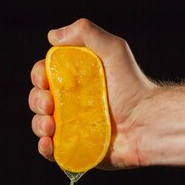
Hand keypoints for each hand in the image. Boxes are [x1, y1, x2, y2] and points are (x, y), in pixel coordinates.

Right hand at [28, 18, 156, 168]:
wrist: (147, 122)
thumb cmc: (133, 85)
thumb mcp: (113, 50)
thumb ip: (86, 33)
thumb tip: (53, 36)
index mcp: (75, 81)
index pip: (45, 76)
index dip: (38, 76)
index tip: (44, 80)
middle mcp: (70, 104)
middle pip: (38, 100)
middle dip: (37, 101)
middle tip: (49, 104)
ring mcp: (72, 128)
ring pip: (41, 126)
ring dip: (38, 125)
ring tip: (49, 125)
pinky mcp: (76, 149)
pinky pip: (52, 151)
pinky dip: (45, 148)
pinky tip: (49, 143)